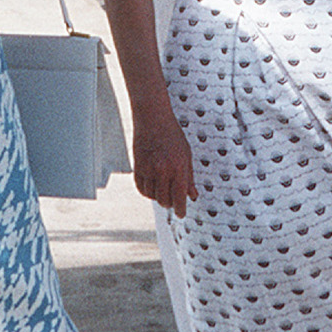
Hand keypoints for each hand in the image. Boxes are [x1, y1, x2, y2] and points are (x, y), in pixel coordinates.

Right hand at [131, 100, 194, 215]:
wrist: (152, 118)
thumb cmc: (172, 134)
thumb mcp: (186, 154)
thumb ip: (189, 177)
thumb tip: (193, 195)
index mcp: (178, 167)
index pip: (180, 197)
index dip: (180, 209)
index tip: (181, 213)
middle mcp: (163, 170)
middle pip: (164, 200)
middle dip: (170, 203)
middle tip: (173, 199)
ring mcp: (149, 169)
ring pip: (152, 196)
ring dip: (158, 196)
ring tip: (162, 190)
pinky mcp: (138, 166)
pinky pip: (141, 188)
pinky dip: (147, 191)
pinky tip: (152, 186)